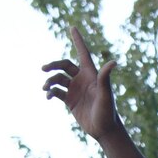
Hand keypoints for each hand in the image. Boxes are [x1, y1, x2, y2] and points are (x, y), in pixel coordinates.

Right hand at [43, 27, 122, 141]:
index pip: (83, 53)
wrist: (104, 130)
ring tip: (46, 88)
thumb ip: (105, 78)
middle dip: (53, 65)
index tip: (72, 27)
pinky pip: (56, 92)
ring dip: (49, 81)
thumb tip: (113, 62)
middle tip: (43, 69)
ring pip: (57, 78)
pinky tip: (48, 97)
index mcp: (91, 74)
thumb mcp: (105, 94)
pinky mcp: (70, 100)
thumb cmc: (108, 112)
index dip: (78, 40)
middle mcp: (82, 79)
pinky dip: (50, 92)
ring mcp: (75, 89)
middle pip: (64, 65)